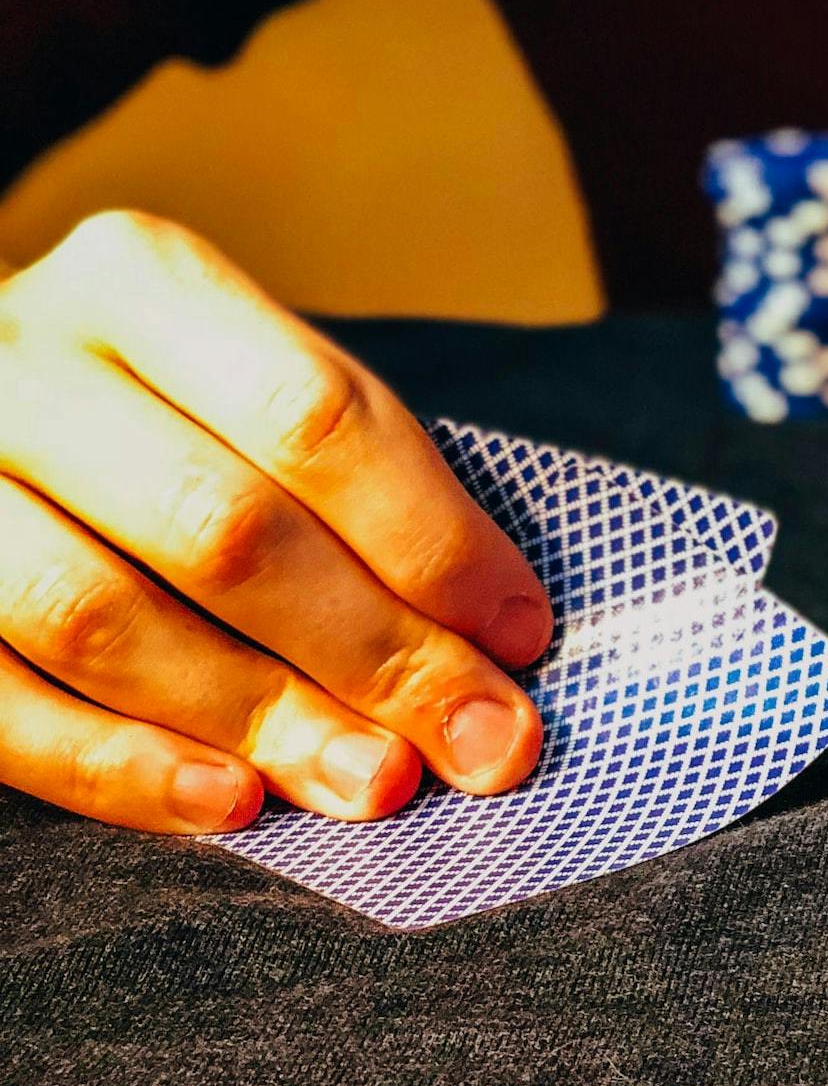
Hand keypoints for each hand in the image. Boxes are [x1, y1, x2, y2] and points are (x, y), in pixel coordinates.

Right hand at [0, 211, 550, 832]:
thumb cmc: (151, 408)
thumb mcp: (239, 382)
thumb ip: (347, 477)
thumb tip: (491, 633)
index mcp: (141, 281)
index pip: (313, 414)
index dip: (431, 536)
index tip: (521, 632)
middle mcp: (24, 361)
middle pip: (223, 525)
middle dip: (374, 651)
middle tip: (480, 740)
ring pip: (101, 617)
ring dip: (259, 718)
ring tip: (376, 782)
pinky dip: (119, 767)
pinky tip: (230, 803)